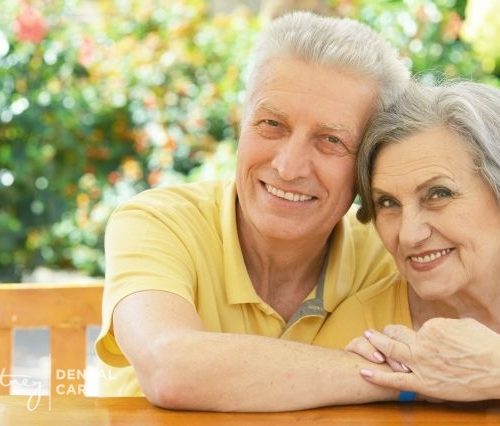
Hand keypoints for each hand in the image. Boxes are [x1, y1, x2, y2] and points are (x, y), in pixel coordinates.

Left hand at [358, 318, 499, 400]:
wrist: (499, 369)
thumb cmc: (486, 345)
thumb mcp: (465, 324)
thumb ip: (448, 324)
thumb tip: (443, 325)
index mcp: (431, 326)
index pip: (413, 327)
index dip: (410, 333)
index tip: (409, 336)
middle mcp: (422, 343)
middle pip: (394, 335)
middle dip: (382, 334)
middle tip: (370, 332)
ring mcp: (421, 363)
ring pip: (390, 351)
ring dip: (375, 345)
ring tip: (365, 341)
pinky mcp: (424, 383)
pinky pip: (395, 379)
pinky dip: (377, 376)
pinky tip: (363, 372)